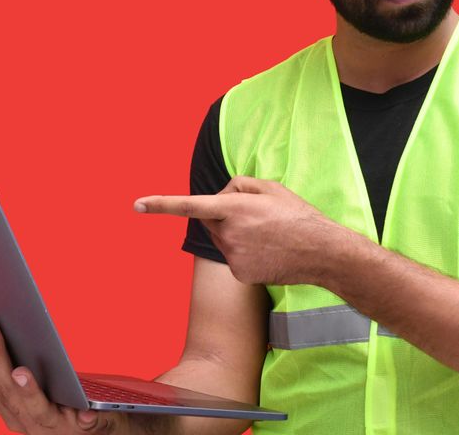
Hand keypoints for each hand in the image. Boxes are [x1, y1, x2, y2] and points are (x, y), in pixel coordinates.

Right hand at [0, 321, 125, 432]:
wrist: (98, 430)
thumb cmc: (58, 408)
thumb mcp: (22, 401)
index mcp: (12, 412)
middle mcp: (30, 423)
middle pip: (8, 394)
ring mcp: (58, 428)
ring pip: (38, 411)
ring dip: (28, 392)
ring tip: (20, 372)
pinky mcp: (88, 429)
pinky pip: (86, 425)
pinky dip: (85, 419)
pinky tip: (86, 412)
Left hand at [135, 175, 355, 285]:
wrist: (321, 252)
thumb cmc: (297, 215)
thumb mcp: (271, 187)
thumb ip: (238, 185)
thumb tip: (219, 195)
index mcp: (234, 207)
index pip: (190, 205)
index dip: (161, 205)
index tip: (137, 205)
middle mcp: (229, 232)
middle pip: (210, 220)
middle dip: (223, 214)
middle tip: (256, 216)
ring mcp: (233, 256)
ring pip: (222, 239)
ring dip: (235, 233)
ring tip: (267, 234)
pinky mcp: (239, 273)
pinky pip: (233, 257)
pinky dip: (245, 252)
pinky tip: (268, 251)